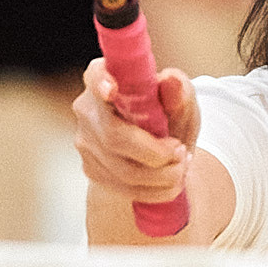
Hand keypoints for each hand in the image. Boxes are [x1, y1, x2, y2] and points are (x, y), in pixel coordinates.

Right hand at [74, 58, 197, 203]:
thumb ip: (179, 91)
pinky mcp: (90, 167)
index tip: (112, 90)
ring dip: (160, 175)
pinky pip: (121, 187)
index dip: (101, 82)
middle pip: (113, 135)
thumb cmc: (170, 115)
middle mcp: (87, 107)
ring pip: (120, 168)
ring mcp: (85, 140)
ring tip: (182, 167)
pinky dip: (154, 190)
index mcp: (106, 77)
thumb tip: (171, 81)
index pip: (95, 75)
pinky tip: (172, 184)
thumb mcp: (182, 101)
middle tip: (182, 153)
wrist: (163, 150)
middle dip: (154, 152)